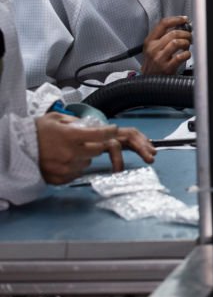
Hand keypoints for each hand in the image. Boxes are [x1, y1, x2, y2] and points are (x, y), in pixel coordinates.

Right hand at [35, 113, 155, 184]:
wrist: (15, 149)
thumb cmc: (35, 132)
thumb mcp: (56, 118)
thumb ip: (75, 121)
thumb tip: (90, 125)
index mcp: (70, 136)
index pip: (100, 134)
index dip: (109, 131)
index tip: (112, 129)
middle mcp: (71, 153)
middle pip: (97, 150)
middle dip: (95, 144)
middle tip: (87, 140)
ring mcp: (66, 168)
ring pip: (88, 162)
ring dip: (84, 156)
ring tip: (70, 150)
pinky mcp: (61, 178)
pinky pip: (77, 173)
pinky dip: (75, 166)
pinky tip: (64, 160)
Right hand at [141, 16, 191, 74]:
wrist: (148, 80)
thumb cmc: (154, 63)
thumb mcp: (153, 47)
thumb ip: (163, 36)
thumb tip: (181, 25)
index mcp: (149, 41)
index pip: (163, 24)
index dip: (176, 19)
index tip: (184, 19)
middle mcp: (153, 48)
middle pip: (173, 33)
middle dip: (185, 33)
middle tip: (189, 36)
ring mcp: (159, 58)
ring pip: (176, 42)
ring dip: (186, 42)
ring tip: (187, 45)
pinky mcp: (167, 67)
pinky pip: (180, 56)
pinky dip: (187, 54)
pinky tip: (186, 54)